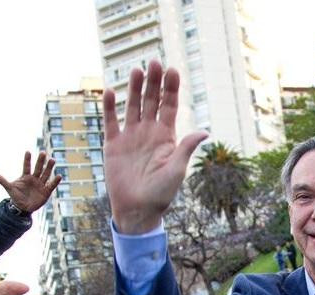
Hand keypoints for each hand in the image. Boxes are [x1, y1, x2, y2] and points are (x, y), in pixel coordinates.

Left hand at [0, 151, 60, 214]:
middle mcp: (34, 178)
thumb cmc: (16, 196)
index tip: (28, 152)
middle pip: (38, 168)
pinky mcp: (46, 191)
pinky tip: (59, 176)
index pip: (26, 166)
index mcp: (25, 176)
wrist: (23, 208)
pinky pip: (51, 185)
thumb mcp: (8, 187)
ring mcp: (41, 184)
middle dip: (40, 161)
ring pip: (46, 174)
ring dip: (49, 168)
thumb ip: (1, 180)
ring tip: (52, 160)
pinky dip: (55, 181)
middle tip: (43, 153)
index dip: (27, 160)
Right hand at [103, 61, 208, 234]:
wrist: (137, 211)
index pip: (169, 107)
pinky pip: (111, 122)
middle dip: (154, 82)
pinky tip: (110, 91)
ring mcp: (131, 137)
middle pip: (151, 101)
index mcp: (166, 137)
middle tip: (155, 62)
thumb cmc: (161, 195)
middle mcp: (149, 133)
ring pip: (133, 106)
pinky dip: (110, 107)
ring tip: (137, 70)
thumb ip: (186, 148)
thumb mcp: (176, 171)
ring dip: (134, 89)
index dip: (171, 89)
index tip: (172, 71)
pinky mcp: (113, 145)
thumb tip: (204, 131)